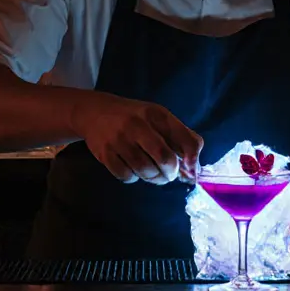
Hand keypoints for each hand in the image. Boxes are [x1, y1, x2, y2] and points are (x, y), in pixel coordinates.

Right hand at [72, 91, 203, 185]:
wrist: (94, 112)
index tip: (191, 170)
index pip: (184, 139)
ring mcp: (119, 139)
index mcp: (156, 114)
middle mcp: (138, 125)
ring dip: (153, 178)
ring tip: (151, 172)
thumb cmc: (133, 118)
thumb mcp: (158, 118)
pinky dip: (133, 178)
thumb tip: (195, 169)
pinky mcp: (105, 153)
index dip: (192, 159)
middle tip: (168, 174)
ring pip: (146, 170)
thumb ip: (180, 138)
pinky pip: (126, 176)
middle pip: (165, 158)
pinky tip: (132, 168)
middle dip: (170, 173)